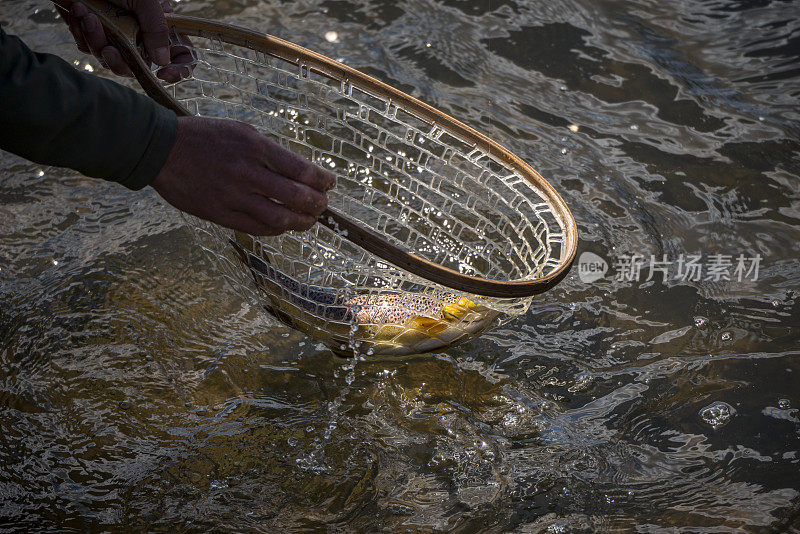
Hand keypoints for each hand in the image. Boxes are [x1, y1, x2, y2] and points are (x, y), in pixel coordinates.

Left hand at [57, 0, 192, 80]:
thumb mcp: (145, 1)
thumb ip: (156, 29)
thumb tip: (162, 61)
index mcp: (159, 27)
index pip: (179, 55)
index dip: (178, 69)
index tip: (163, 74)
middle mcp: (140, 36)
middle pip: (138, 67)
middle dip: (120, 62)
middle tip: (108, 48)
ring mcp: (116, 37)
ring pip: (109, 60)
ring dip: (95, 41)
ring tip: (87, 16)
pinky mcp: (93, 34)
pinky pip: (88, 47)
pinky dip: (81, 32)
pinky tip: (79, 11)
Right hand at [151, 117, 336, 235]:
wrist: (161, 149)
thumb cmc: (205, 137)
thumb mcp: (241, 131)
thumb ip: (270, 152)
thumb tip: (300, 173)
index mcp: (256, 147)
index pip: (303, 170)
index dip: (323, 181)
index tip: (330, 183)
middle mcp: (247, 173)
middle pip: (297, 197)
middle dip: (318, 204)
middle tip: (323, 205)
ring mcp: (233, 196)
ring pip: (281, 219)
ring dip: (302, 222)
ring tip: (309, 220)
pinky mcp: (220, 214)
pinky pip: (257, 228)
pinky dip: (277, 229)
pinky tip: (284, 226)